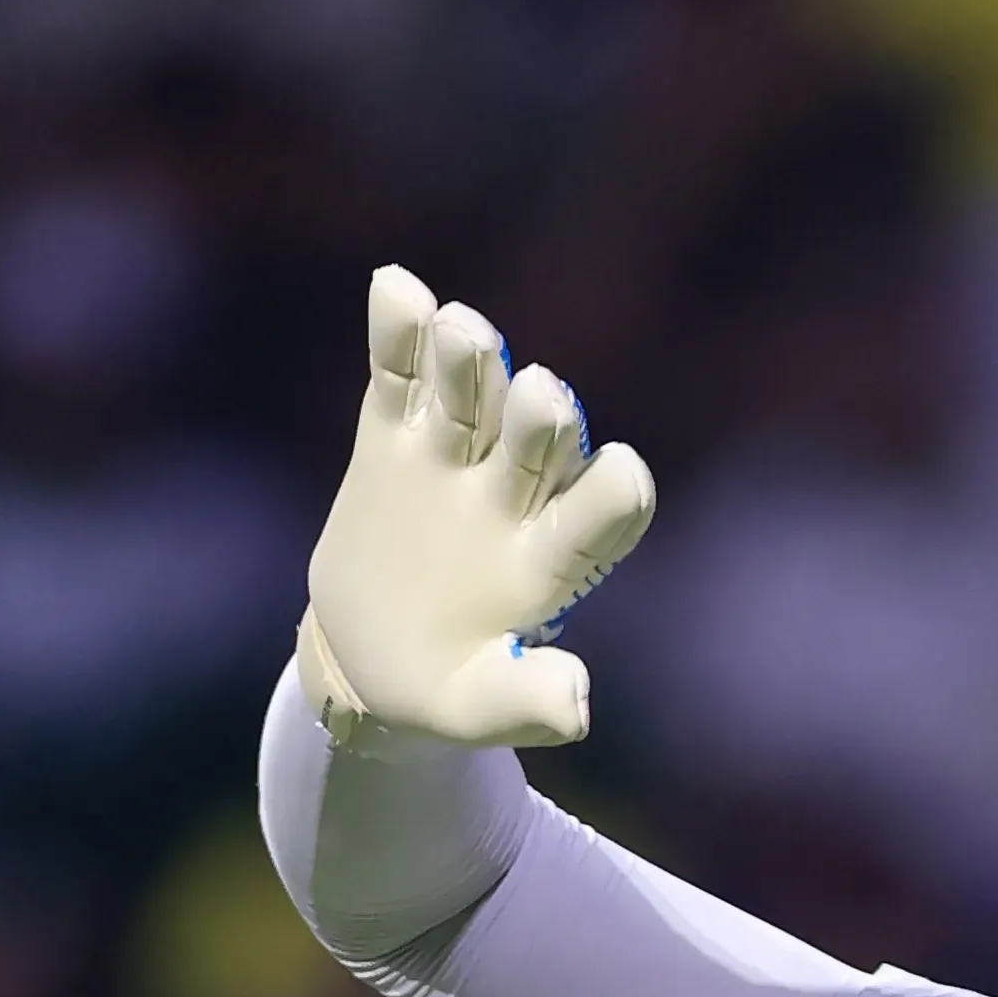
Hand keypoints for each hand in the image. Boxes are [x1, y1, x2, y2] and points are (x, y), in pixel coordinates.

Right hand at [298, 265, 657, 748]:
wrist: (371, 656)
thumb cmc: (445, 691)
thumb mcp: (479, 708)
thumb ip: (526, 700)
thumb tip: (577, 707)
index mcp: (553, 559)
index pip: (598, 518)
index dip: (614, 496)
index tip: (626, 476)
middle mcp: (517, 494)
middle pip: (539, 443)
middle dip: (540, 417)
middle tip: (538, 395)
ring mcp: (457, 456)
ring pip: (473, 397)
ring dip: (472, 363)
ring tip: (463, 330)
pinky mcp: (397, 433)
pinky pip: (400, 375)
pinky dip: (399, 334)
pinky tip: (396, 288)